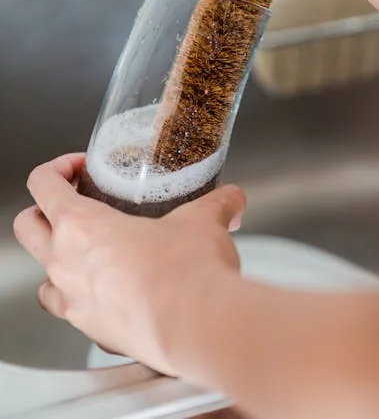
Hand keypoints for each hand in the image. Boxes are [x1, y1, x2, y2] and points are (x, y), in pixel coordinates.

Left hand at [13, 154, 244, 375]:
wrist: (198, 326)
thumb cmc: (187, 272)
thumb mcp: (204, 221)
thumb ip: (217, 203)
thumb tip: (231, 199)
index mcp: (81, 225)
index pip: (42, 184)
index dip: (56, 168)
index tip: (79, 167)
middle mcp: (65, 264)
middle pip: (26, 227)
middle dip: (43, 210)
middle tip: (74, 204)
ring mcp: (75, 303)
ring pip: (42, 277)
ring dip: (58, 259)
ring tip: (89, 253)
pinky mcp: (93, 332)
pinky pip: (74, 312)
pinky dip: (85, 299)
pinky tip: (115, 292)